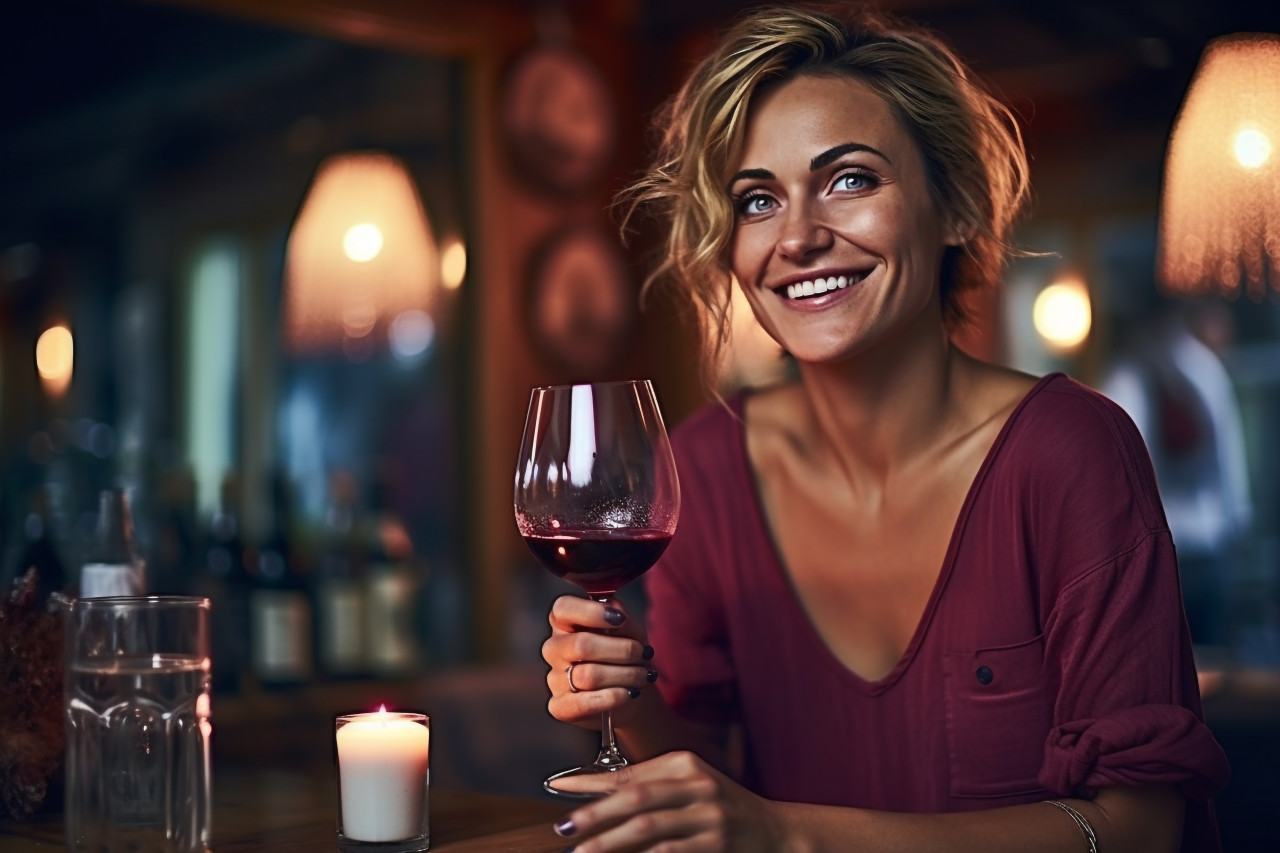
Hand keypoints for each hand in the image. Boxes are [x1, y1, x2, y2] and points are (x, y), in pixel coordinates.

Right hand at [543, 595, 659, 728]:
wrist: (629, 693)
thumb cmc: (625, 656)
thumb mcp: (630, 631)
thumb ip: (620, 616)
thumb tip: (613, 609)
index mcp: (564, 622)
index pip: (563, 608)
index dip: (592, 612)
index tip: (619, 620)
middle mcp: (554, 648)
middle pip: (581, 645)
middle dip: (621, 649)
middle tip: (644, 654)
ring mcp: (554, 678)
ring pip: (588, 675)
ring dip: (625, 675)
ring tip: (644, 676)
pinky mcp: (559, 706)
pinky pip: (583, 703)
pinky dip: (613, 697)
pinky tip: (629, 693)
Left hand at [550, 751, 785, 851]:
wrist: (775, 833)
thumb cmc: (720, 808)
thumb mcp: (688, 786)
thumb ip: (647, 786)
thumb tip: (592, 794)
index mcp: (685, 763)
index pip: (628, 773)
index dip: (589, 781)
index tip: (555, 786)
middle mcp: (697, 785)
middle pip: (635, 799)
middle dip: (595, 813)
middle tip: (564, 826)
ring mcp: (708, 817)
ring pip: (647, 830)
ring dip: (609, 843)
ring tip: (581, 852)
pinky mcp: (714, 846)